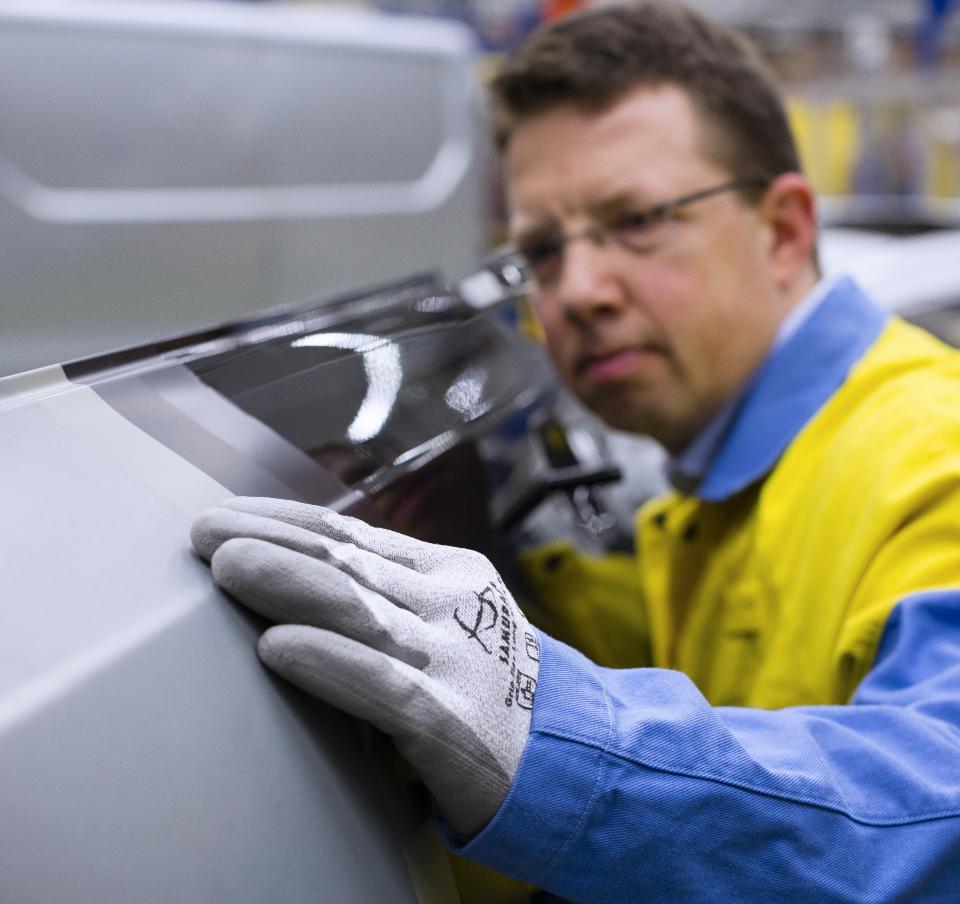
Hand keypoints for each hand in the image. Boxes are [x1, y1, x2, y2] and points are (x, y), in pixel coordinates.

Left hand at [191, 496, 539, 836]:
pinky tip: (281, 648)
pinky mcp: (458, 726)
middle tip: (208, 531)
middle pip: (352, 563)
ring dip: (291, 584)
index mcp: (450, 574)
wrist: (573, 752)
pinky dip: (330, 663)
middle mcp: (454, 606)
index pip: (357, 536)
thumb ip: (390, 595)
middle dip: (275, 542)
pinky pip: (386, 688)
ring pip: (363, 611)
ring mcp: (458, 661)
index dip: (290, 520)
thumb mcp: (450, 619)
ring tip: (229, 566)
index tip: (233, 513)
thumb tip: (299, 569)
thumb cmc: (492, 683)